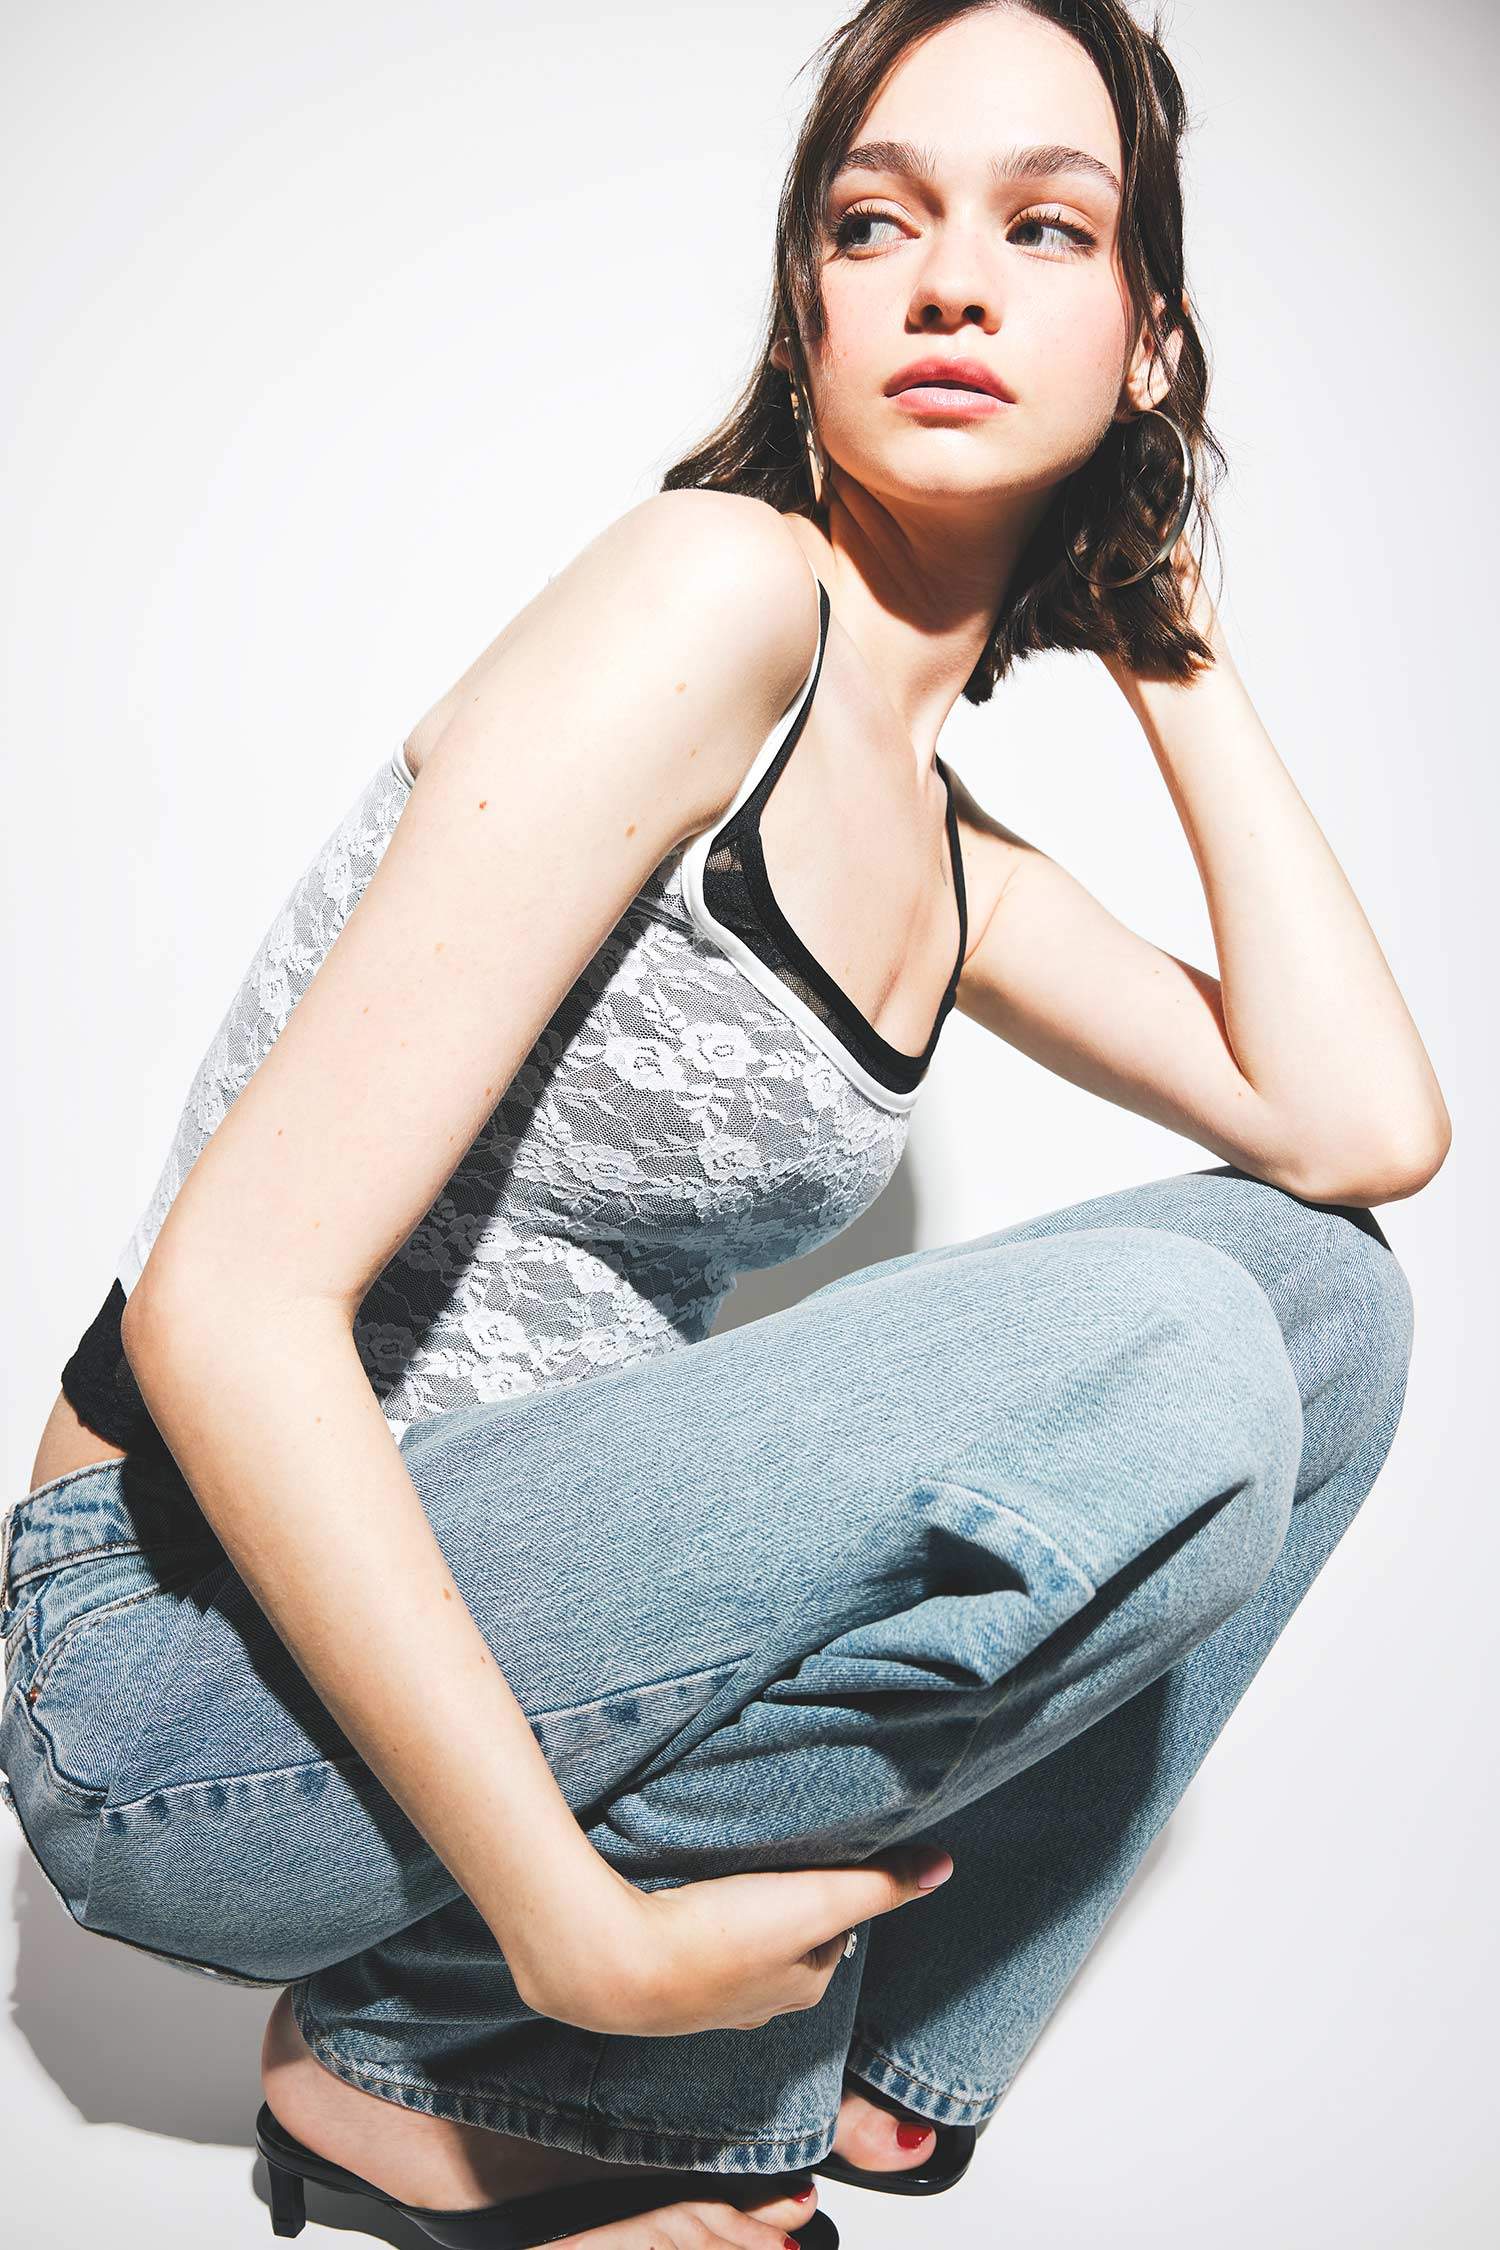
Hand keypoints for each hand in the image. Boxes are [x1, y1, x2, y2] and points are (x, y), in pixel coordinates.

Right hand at [511, 1843, 954, 2036]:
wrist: (618, 1966)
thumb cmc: (718, 1938)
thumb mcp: (817, 1902)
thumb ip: (879, 1884)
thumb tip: (944, 1867)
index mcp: (801, 1985)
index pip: (835, 1938)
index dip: (834, 1898)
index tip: (828, 1866)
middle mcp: (758, 2003)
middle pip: (788, 1947)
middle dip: (788, 1911)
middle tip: (780, 1867)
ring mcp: (706, 2000)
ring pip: (740, 1952)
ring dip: (741, 1920)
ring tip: (733, 1881)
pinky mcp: (659, 1984)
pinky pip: (693, 1952)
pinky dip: (697, 1929)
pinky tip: (683, 1905)